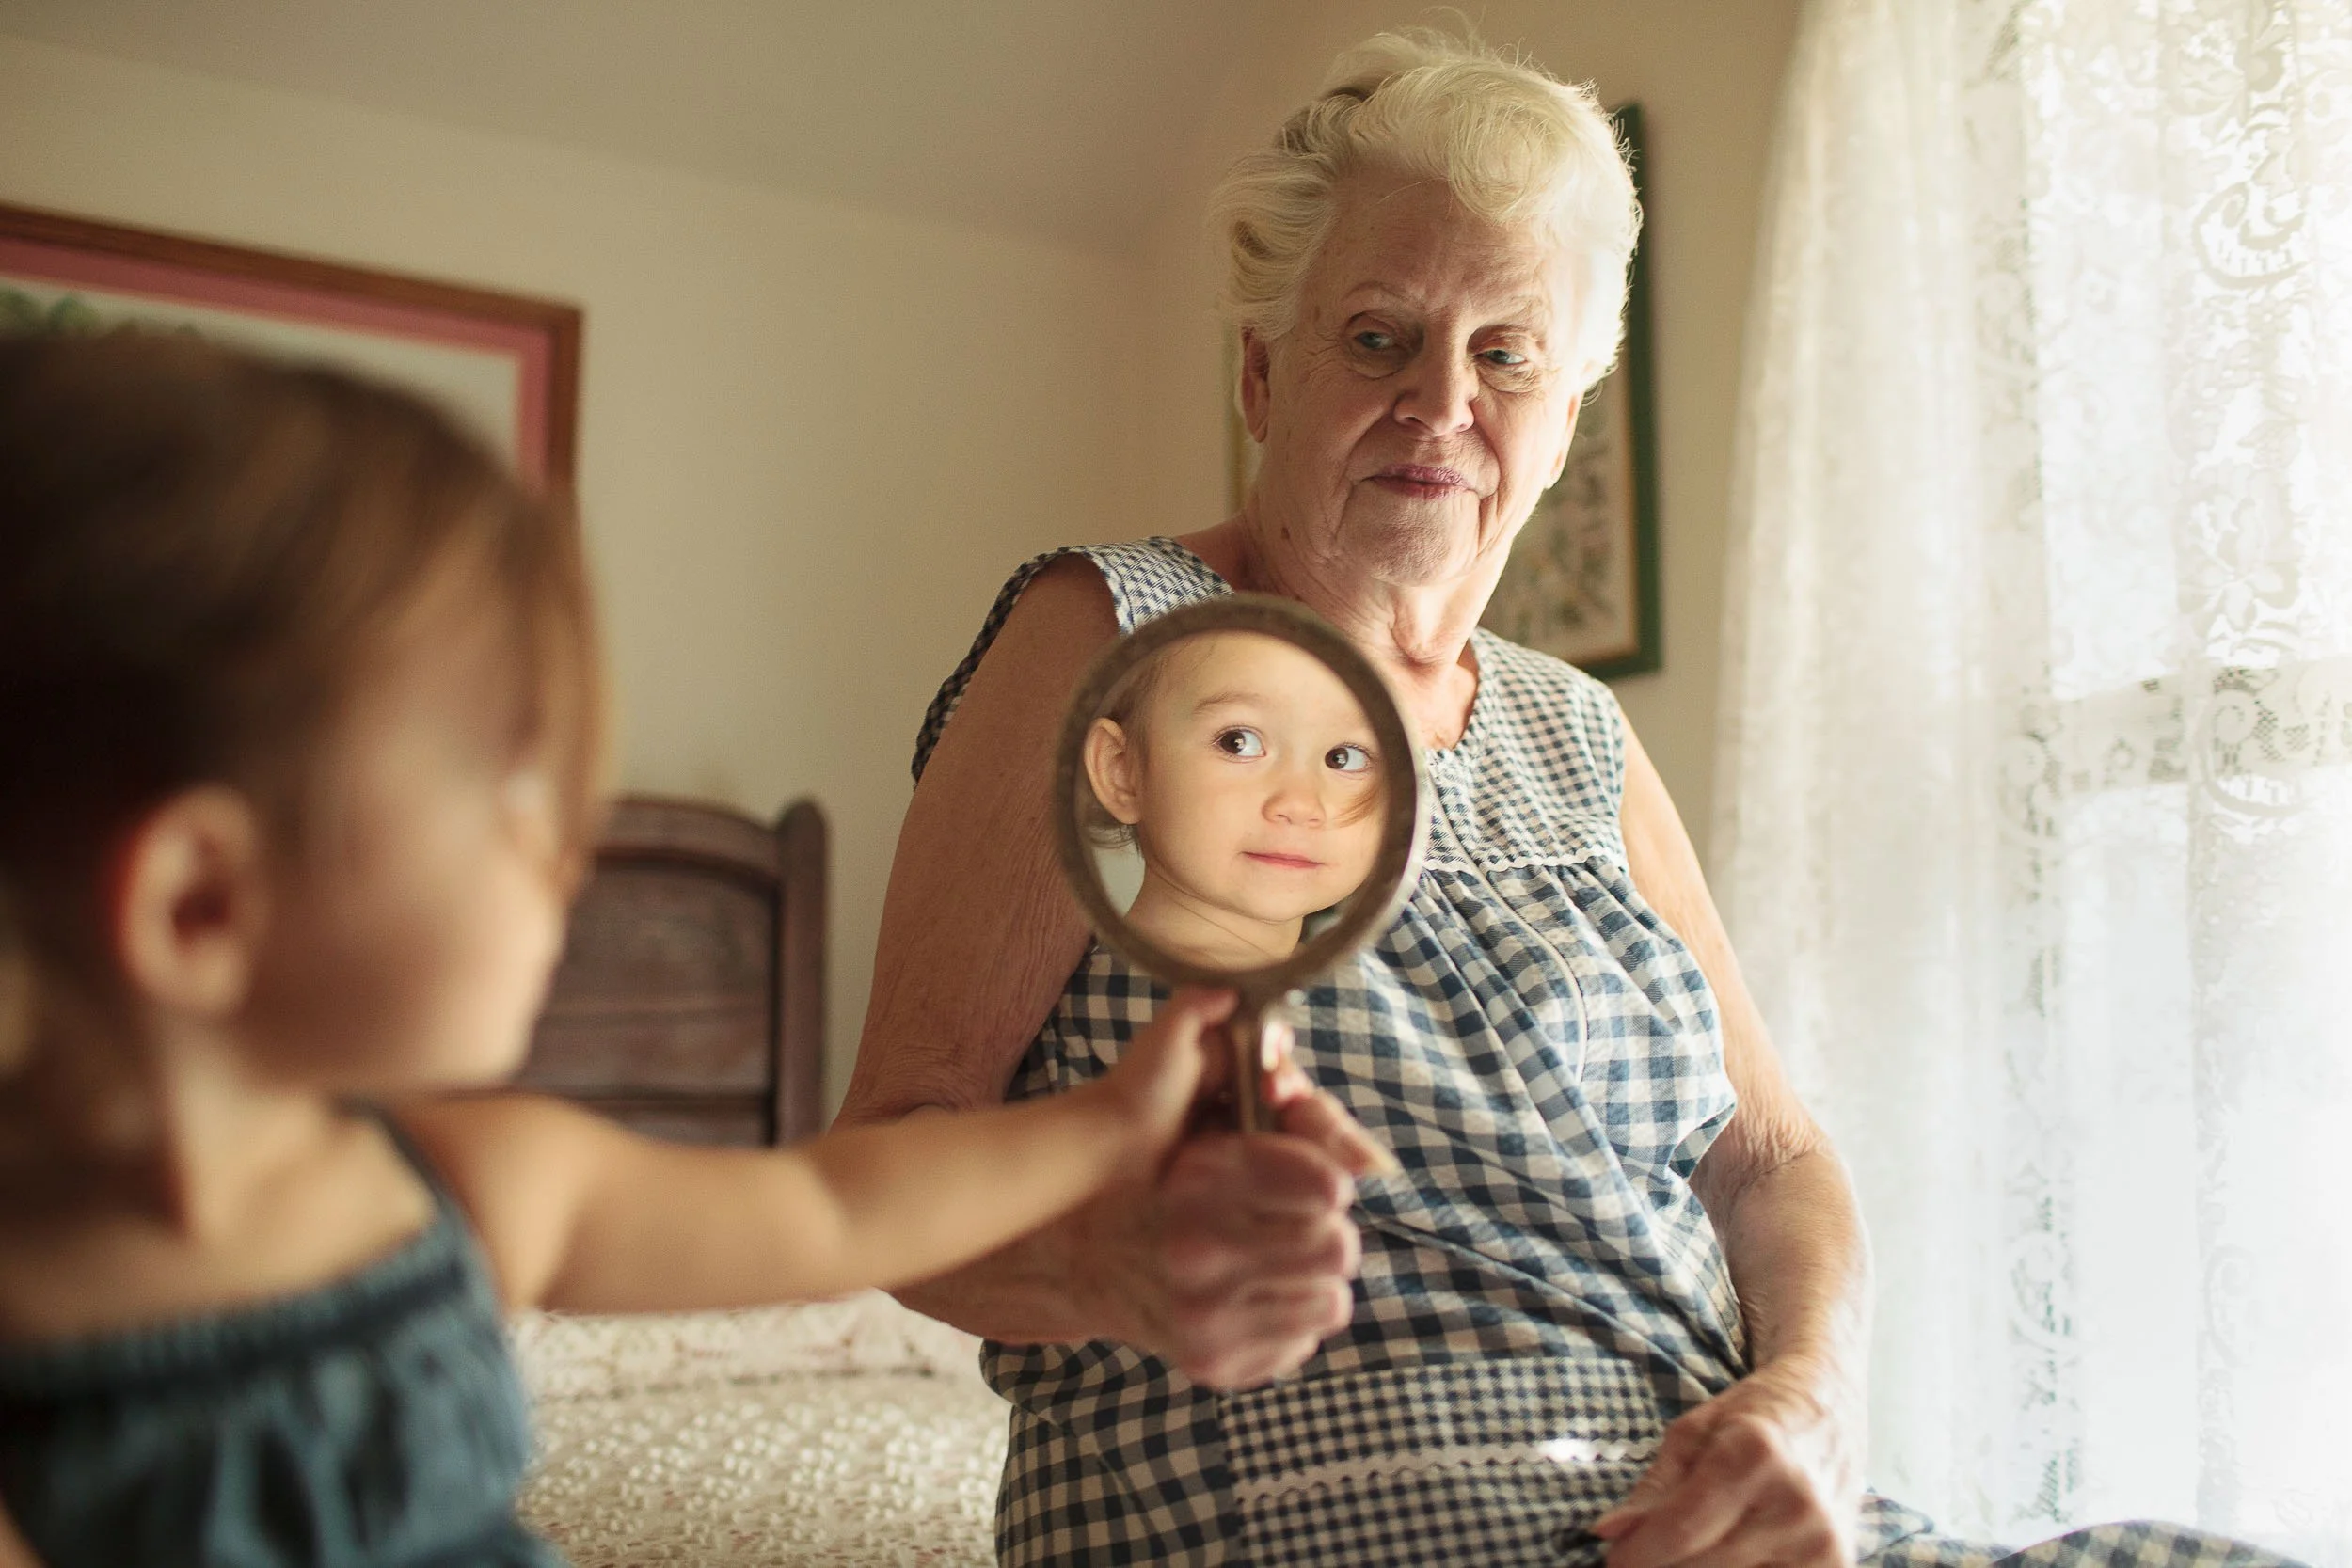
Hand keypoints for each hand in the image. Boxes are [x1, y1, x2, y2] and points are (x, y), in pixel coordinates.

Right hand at [1077, 1012, 1384, 1389]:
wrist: (1087, 1259)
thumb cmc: (1172, 1183)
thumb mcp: (1217, 1131)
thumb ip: (1299, 1121)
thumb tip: (1375, 1165)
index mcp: (1199, 1177)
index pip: (1326, 1185)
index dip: (1331, 1182)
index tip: (1322, 1187)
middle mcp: (1196, 1250)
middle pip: (1338, 1246)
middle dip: (1329, 1232)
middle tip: (1304, 1227)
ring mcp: (1203, 1314)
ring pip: (1332, 1300)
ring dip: (1313, 1281)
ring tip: (1276, 1265)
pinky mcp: (1214, 1364)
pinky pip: (1305, 1343)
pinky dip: (1289, 1320)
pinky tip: (1252, 1300)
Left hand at [1593, 1355, 1863, 1567]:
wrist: (1831, 1406)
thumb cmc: (1754, 1414)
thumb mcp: (1692, 1433)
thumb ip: (1654, 1489)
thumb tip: (1609, 1533)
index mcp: (1754, 1455)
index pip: (1681, 1530)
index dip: (1637, 1554)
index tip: (1612, 1559)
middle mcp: (1796, 1503)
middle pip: (1704, 1566)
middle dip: (1660, 1564)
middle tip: (1643, 1551)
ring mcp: (1823, 1542)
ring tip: (1690, 1544)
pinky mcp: (1838, 1566)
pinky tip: (1727, 1551)